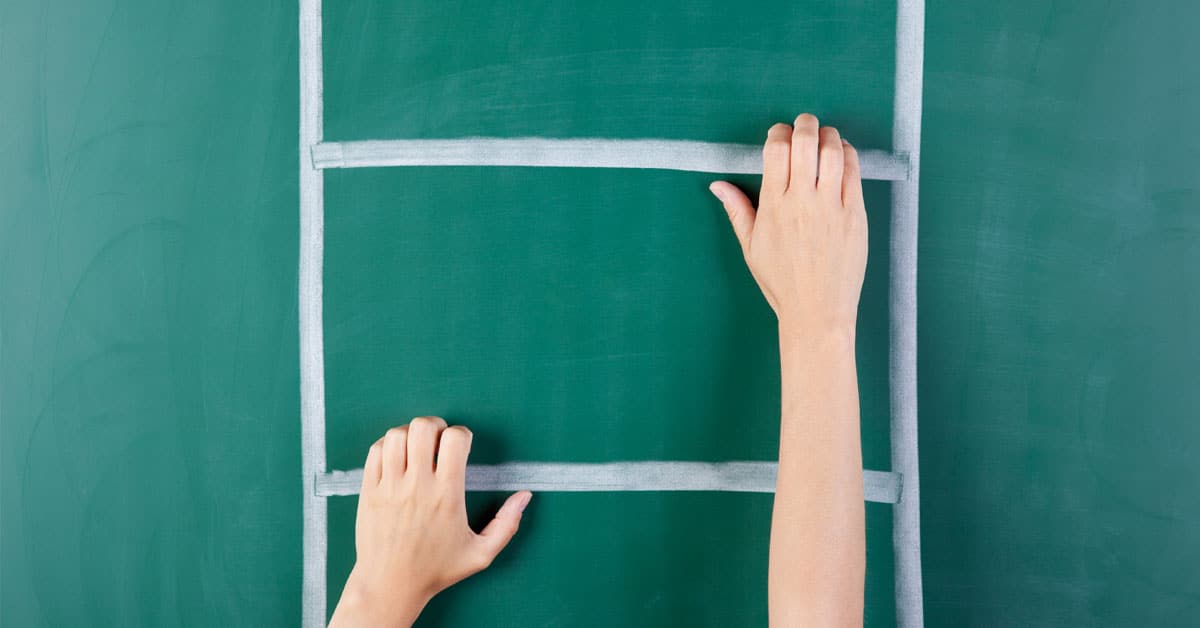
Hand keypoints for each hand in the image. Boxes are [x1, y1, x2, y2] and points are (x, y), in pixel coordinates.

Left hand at [329, 416, 531, 627]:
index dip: (462, 434)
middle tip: (438, 441)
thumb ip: (507, 524)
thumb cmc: (436, 570)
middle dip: (436, 426)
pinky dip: (388, 445)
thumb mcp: (481, 554)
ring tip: (417, 448)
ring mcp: (390, 486)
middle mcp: (417, 485)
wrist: (390, 585)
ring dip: (410, 434)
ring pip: (397, 434)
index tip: (461, 447)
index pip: (455, 439)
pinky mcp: (369, 490)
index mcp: (447, 495)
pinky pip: (376, 450)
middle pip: (423, 427)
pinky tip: (398, 458)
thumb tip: (524, 496)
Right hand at [709, 114, 867, 338]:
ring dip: (829, 135)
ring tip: (824, 137)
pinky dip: (848, 155)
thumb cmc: (782, 282)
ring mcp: (832, 206)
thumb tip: (717, 185)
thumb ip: (737, 210)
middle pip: (806, 142)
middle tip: (804, 124)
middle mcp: (803, 201)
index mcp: (774, 206)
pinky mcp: (856, 214)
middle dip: (805, 124)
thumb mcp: (751, 247)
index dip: (778, 133)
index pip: (777, 150)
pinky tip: (842, 155)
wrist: (818, 311)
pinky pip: (854, 171)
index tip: (779, 136)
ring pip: (834, 151)